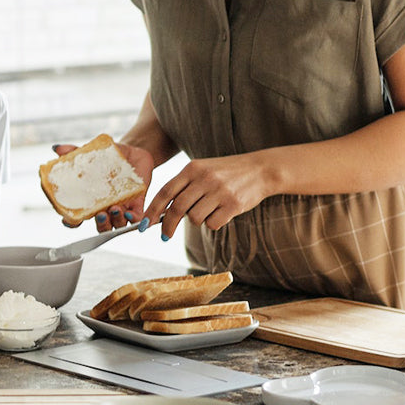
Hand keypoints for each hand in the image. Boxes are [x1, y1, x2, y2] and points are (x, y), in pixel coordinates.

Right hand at [52, 141, 154, 231]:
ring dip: (115, 220)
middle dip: (100, 224)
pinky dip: (134, 219)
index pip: (78, 217)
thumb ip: (74, 152)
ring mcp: (121, 207)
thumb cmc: (109, 157)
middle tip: (99, 214)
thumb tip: (57, 148)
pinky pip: (137, 218)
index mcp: (90, 200)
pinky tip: (130, 212)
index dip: (71, 222)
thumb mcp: (91, 154)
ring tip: (114, 209)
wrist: (133, 154)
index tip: (68, 220)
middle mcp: (105, 208)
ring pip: (117, 224)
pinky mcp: (137, 204)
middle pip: (100, 226)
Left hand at [144, 154, 270, 239]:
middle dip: (168, 226)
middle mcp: (204, 178)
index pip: (165, 192)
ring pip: (195, 218)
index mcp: (192, 168)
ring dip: (197, 221)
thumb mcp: (202, 170)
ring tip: (208, 211)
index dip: (152, 210)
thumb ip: (183, 186)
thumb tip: (161, 212)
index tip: (145, 225)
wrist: (260, 170)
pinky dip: (213, 223)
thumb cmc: (226, 173)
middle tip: (165, 236)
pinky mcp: (233, 204)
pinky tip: (221, 213)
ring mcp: (219, 191)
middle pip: (177, 208)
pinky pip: (213, 224)